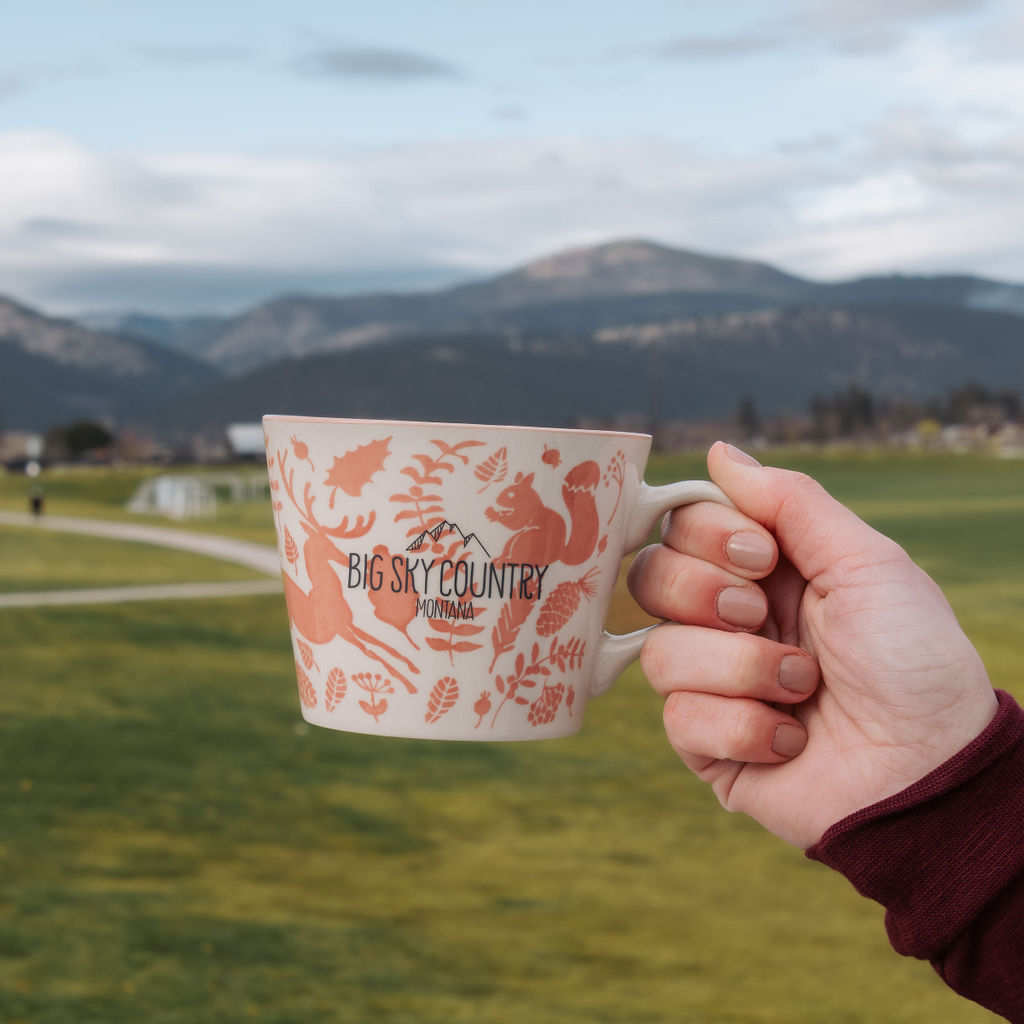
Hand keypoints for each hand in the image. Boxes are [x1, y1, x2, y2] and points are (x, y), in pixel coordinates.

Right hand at [627, 442, 997, 847]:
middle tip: (762, 615)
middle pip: (649, 579)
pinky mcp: (707, 744)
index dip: (705, 535)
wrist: (932, 772)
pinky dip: (743, 727)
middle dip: (704, 595)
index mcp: (761, 571)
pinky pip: (678, 720)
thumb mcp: (866, 562)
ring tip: (801, 689)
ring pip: (659, 653)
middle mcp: (727, 621)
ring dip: (741, 669)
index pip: (682, 526)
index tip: (760, 556)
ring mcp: (713, 684)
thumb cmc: (914, 661)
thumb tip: (720, 450)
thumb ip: (790, 501)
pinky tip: (791, 740)